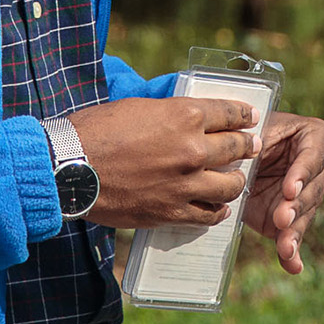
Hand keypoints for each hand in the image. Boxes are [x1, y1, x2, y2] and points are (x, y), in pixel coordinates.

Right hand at [65, 97, 259, 228]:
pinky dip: (217, 210)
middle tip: (252, 146)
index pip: (230, 114)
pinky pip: (209, 214)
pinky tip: (218, 207)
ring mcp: (185, 184)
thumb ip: (170, 115)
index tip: (251, 118)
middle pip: (236, 148)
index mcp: (184, 115)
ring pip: (230, 185)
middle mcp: (192, 149)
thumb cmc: (97, 130)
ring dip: (236, 181)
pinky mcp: (172, 211)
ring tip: (235, 179)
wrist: (70, 168)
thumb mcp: (140, 108)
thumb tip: (187, 121)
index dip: (245, 116)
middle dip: (247, 146)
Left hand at [243, 112, 323, 273]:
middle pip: (313, 190)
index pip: (314, 157)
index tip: (290, 190)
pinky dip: (292, 254)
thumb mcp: (254, 133)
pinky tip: (292, 266)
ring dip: (293, 233)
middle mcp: (322, 168)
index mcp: (318, 138)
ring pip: (304, 216)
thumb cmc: (252, 134)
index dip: (302, 174)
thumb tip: (246, 162)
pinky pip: (294, 237)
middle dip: (296, 207)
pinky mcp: (294, 219)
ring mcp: (309, 196)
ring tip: (285, 248)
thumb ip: (255, 146)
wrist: (241, 155)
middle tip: (282, 219)